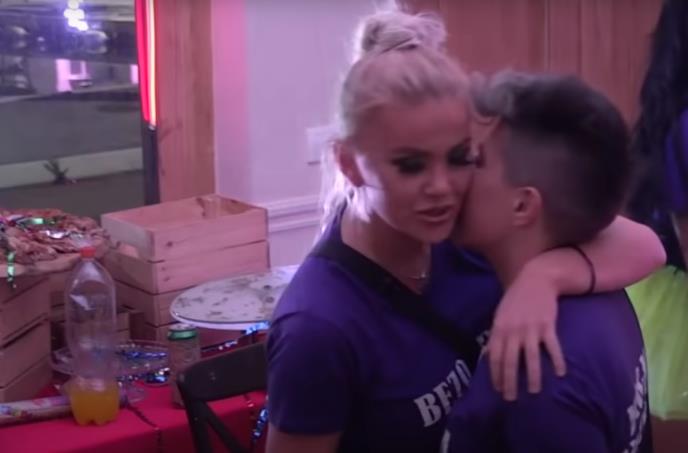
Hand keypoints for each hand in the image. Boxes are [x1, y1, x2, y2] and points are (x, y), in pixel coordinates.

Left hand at [486, 265, 565, 400]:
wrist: (535, 279)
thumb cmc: (515, 299)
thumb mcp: (499, 315)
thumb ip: (494, 336)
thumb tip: (485, 356)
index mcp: (499, 328)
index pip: (495, 357)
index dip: (495, 375)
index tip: (498, 390)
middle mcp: (513, 331)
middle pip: (510, 361)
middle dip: (510, 382)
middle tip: (511, 398)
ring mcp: (531, 329)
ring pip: (531, 358)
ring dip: (533, 377)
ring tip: (535, 392)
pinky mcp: (548, 325)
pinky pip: (552, 347)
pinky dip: (557, 360)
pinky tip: (560, 373)